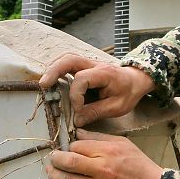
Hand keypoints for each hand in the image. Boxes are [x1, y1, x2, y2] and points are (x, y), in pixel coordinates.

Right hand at [38, 53, 155, 126]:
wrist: (136, 79)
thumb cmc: (128, 92)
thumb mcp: (117, 107)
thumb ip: (96, 112)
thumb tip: (76, 120)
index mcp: (104, 73)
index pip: (82, 79)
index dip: (75, 96)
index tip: (78, 110)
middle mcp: (94, 63)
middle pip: (70, 59)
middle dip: (54, 71)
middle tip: (43, 84)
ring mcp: (88, 62)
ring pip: (66, 58)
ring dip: (53, 68)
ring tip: (44, 82)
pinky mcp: (84, 65)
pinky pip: (68, 62)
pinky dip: (57, 69)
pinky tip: (51, 79)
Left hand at [44, 129, 161, 178]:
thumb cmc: (139, 165)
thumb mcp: (122, 143)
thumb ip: (98, 137)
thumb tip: (77, 133)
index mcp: (107, 152)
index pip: (77, 146)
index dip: (69, 147)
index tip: (68, 149)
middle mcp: (101, 169)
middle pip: (68, 162)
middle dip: (55, 159)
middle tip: (52, 158)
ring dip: (54, 176)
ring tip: (51, 172)